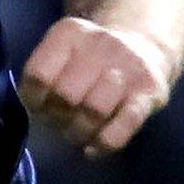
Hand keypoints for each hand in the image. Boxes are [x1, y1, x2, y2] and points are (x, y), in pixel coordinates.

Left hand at [19, 17, 172, 158]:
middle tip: (57, 125)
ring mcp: (129, 66)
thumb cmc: (90, 57)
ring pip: (94, 110)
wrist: (144, 46)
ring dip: (79, 132)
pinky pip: (126, 123)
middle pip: (65, 94)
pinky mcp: (151, 91)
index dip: (32, 100)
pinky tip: (92, 150)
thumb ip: (44, 75)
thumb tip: (32, 114)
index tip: (37, 110)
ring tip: (74, 136)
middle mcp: (100, 44)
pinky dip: (105, 142)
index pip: (38, 74)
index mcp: (69, 33)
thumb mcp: (63, 51)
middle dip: (56, 118)